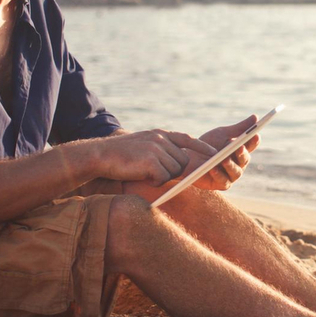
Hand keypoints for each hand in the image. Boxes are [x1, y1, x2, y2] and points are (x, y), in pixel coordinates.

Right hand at [93, 129, 215, 186]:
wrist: (100, 155)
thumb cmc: (121, 156)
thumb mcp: (144, 146)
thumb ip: (162, 150)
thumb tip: (180, 163)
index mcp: (160, 134)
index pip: (187, 139)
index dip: (202, 147)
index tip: (215, 154)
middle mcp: (161, 139)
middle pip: (183, 162)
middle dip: (174, 172)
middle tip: (156, 173)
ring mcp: (156, 149)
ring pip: (174, 171)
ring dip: (162, 177)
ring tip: (144, 172)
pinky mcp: (150, 161)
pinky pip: (163, 178)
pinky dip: (154, 182)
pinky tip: (141, 176)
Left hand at [193, 115, 260, 191]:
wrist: (189, 158)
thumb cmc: (207, 145)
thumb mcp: (222, 134)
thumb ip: (239, 128)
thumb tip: (255, 117)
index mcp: (241, 150)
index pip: (251, 145)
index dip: (254, 140)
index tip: (255, 134)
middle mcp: (239, 164)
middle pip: (245, 159)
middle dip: (242, 153)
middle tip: (239, 147)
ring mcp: (231, 175)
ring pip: (236, 171)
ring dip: (230, 165)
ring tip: (224, 159)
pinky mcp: (222, 184)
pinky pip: (223, 180)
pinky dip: (218, 175)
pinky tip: (213, 168)